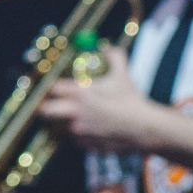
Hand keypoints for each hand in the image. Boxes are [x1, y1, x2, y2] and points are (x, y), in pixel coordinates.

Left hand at [38, 46, 158, 152]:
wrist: (145, 128)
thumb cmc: (132, 101)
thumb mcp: (123, 76)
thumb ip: (115, 58)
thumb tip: (109, 48)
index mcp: (80, 93)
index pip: (52, 88)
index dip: (54, 88)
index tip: (57, 88)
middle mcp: (75, 112)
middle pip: (46, 110)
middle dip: (48, 107)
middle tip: (54, 105)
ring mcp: (80, 131)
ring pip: (60, 127)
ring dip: (65, 123)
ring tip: (79, 118)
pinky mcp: (87, 144)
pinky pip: (77, 140)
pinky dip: (82, 136)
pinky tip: (94, 129)